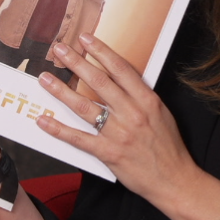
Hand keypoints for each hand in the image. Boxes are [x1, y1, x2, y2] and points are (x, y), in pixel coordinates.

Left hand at [34, 34, 196, 200]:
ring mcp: (119, 134)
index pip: (120, 69)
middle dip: (77, 63)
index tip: (85, 39)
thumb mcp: (161, 114)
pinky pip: (79, 139)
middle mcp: (132, 113)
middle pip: (99, 82)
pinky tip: (44, 121)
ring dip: (62, 91)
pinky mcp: (109, 153)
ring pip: (84, 106)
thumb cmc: (169, 147)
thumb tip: (120, 80)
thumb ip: (141, 97)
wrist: (175, 180)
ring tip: (45, 79)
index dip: (101, 51)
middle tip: (59, 50)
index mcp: (148, 100)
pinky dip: (59, 129)